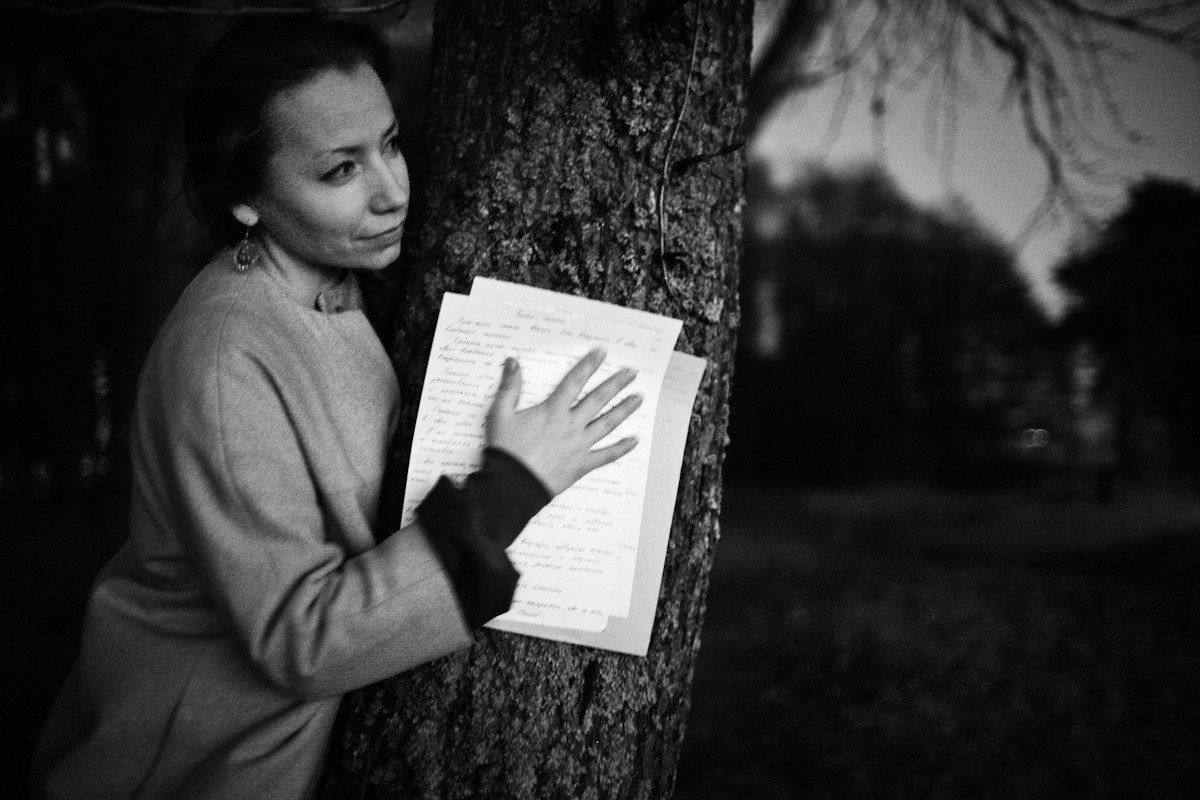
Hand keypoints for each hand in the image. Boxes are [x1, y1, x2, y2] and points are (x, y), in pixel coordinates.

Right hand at [486, 349, 642, 495]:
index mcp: (552, 411)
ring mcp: (579, 445)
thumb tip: (513, 362)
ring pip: (607, 424)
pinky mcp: (582, 465)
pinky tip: (634, 440)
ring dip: (624, 410)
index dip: (588, 365)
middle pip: (598, 400)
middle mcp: (570, 425)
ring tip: (638, 398)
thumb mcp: (500, 414)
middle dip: (616, 384)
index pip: (574, 382)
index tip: (601, 353)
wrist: (511, 486)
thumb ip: (509, 387)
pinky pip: (607, 455)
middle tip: (632, 373)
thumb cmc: (506, 451)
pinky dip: (622, 448)